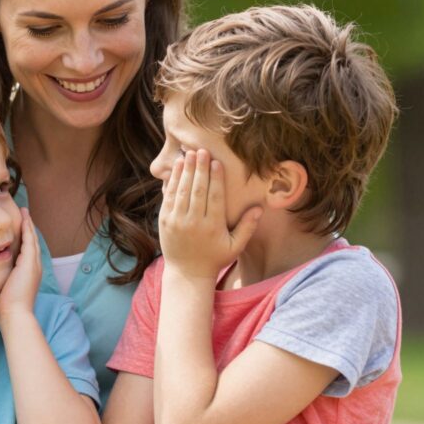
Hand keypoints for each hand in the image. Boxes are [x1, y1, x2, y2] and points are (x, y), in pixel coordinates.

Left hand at [0, 209, 41, 320]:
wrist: (14, 314)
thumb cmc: (6, 306)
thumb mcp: (4, 288)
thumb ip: (1, 278)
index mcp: (28, 272)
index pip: (27, 250)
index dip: (24, 237)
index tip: (18, 226)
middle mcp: (34, 266)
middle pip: (32, 241)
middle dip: (28, 227)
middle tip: (24, 213)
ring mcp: (34, 264)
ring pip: (32, 238)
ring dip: (28, 224)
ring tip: (24, 211)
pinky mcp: (30, 263)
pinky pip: (29, 240)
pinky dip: (27, 229)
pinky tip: (24, 218)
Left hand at [159, 150, 260, 278]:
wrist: (187, 273)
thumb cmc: (215, 259)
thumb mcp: (235, 247)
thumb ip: (247, 227)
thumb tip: (258, 208)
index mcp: (212, 227)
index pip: (214, 197)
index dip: (215, 178)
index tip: (216, 162)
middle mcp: (193, 222)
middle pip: (197, 190)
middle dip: (199, 169)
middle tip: (201, 150)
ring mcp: (176, 221)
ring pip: (181, 191)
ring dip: (185, 171)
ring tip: (189, 154)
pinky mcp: (164, 221)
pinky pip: (169, 197)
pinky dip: (172, 181)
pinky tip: (177, 168)